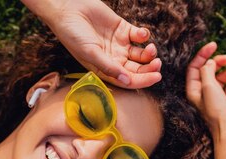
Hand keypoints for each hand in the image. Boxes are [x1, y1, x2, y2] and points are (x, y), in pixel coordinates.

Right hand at [26, 0, 161, 88]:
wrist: (67, 10)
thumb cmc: (73, 34)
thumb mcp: (90, 53)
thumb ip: (109, 67)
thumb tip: (127, 81)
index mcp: (105, 70)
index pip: (127, 80)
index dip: (143, 80)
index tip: (156, 77)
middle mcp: (113, 59)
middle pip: (136, 69)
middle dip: (149, 68)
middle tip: (158, 64)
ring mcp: (118, 44)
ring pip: (140, 54)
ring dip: (149, 54)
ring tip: (151, 49)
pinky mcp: (122, 29)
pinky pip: (138, 36)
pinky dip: (144, 36)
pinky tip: (142, 33)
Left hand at [186, 42, 225, 142]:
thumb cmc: (216, 111)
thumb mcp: (208, 86)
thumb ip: (207, 71)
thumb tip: (209, 61)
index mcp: (193, 90)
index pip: (194, 67)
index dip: (203, 55)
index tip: (214, 45)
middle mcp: (202, 94)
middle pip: (209, 70)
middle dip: (220, 62)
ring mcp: (215, 98)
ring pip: (222, 78)